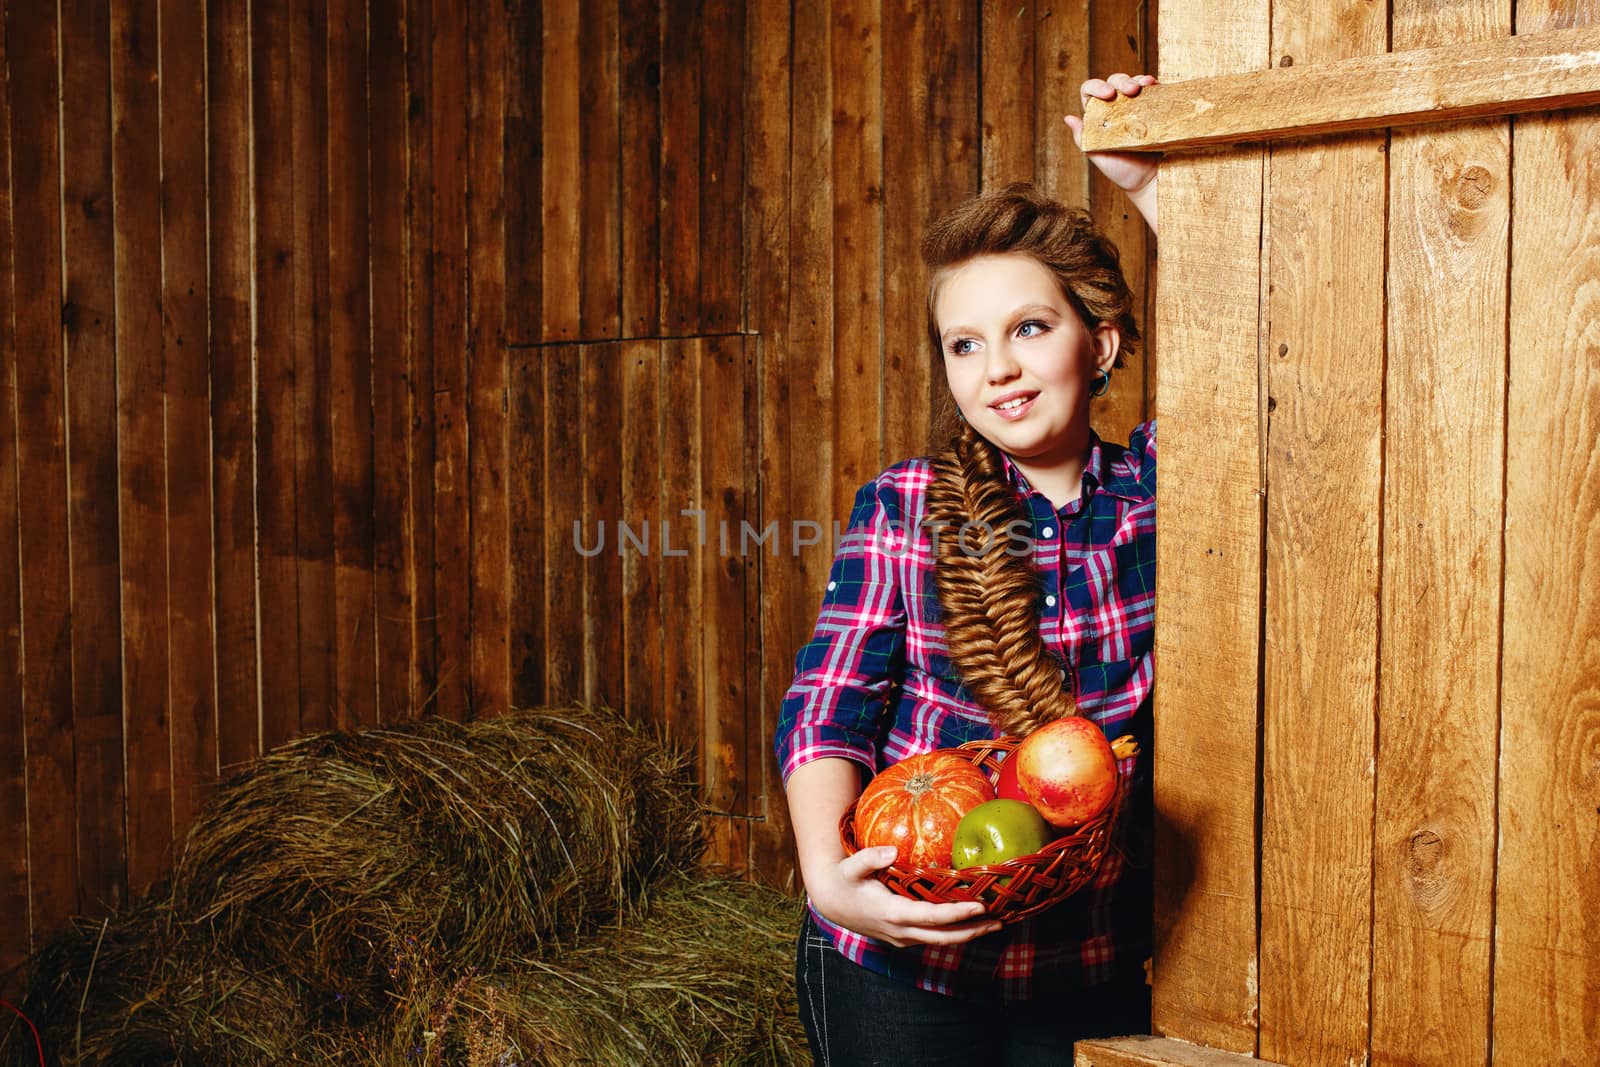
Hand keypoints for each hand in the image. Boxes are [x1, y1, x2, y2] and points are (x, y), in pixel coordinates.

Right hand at [807, 845, 1001, 948]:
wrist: (831, 901)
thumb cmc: (843, 880)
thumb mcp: (851, 866)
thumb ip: (870, 858)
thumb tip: (893, 850)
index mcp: (891, 913)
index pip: (932, 918)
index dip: (958, 914)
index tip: (981, 906)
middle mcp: (900, 931)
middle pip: (944, 937)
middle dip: (973, 931)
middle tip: (1001, 921)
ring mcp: (903, 937)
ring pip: (941, 941)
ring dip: (968, 934)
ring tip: (995, 923)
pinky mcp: (904, 937)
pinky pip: (934, 937)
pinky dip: (955, 932)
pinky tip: (971, 923)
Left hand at [1064, 73, 1159, 195]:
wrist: (1148, 180)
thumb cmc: (1121, 170)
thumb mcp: (1098, 155)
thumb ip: (1083, 137)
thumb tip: (1068, 118)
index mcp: (1098, 116)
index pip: (1090, 92)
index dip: (1096, 87)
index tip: (1108, 94)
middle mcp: (1116, 107)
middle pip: (1114, 82)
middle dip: (1122, 81)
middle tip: (1131, 91)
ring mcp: (1135, 106)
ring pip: (1133, 82)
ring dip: (1137, 80)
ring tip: (1144, 85)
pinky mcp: (1153, 107)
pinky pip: (1152, 91)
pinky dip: (1152, 84)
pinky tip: (1153, 85)